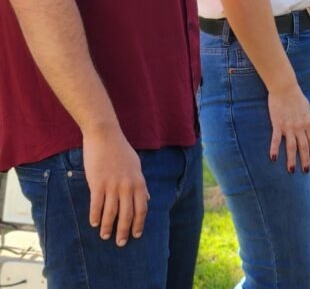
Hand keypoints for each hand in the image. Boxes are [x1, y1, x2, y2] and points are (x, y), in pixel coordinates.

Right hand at [82, 126, 148, 246]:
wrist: (105, 136)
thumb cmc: (120, 151)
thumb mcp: (136, 166)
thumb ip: (141, 184)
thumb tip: (146, 198)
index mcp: (138, 182)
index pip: (142, 208)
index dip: (139, 224)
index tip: (136, 235)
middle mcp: (127, 186)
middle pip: (128, 215)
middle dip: (124, 231)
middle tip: (121, 242)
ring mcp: (112, 185)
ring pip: (111, 213)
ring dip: (108, 227)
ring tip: (104, 236)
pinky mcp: (97, 183)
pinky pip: (96, 205)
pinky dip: (95, 216)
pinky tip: (93, 223)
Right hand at [267, 84, 309, 172]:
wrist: (285, 88)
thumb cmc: (296, 96)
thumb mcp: (306, 108)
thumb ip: (307, 120)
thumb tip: (308, 127)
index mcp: (308, 123)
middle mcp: (300, 127)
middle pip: (303, 147)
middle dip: (305, 160)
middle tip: (305, 171)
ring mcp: (289, 127)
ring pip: (291, 147)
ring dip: (291, 160)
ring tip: (291, 170)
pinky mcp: (277, 124)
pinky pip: (276, 140)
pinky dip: (274, 149)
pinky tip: (273, 159)